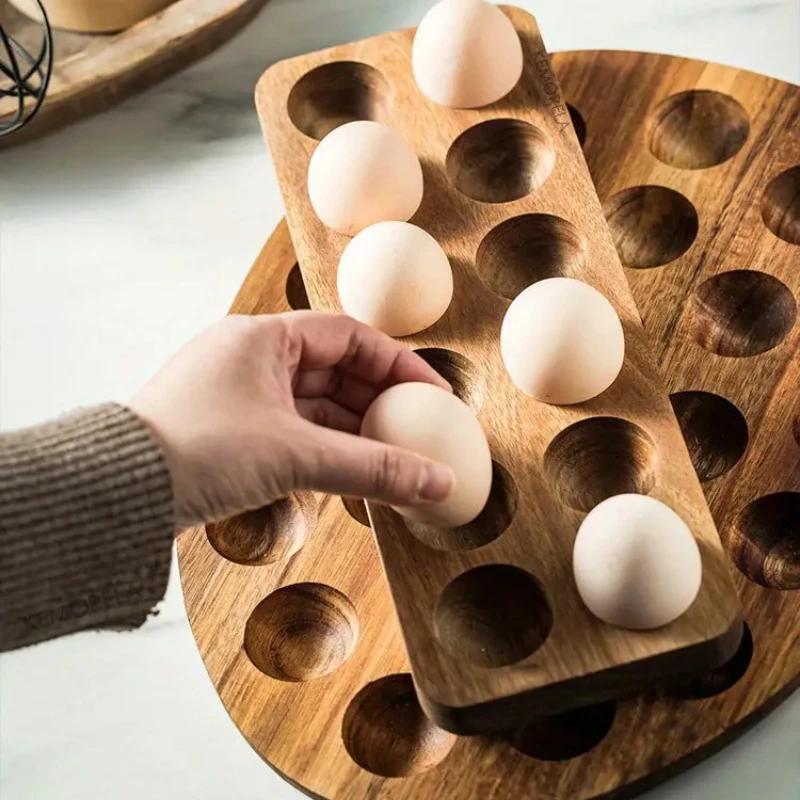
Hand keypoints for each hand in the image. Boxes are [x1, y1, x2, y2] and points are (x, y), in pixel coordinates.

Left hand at [129, 312, 454, 528]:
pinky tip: (352, 472)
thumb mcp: (296, 455)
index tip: (432, 396)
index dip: (398, 365)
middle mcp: (250, 357)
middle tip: (418, 434)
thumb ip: (374, 469)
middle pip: (335, 371)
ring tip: (393, 460)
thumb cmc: (195, 452)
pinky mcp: (228, 429)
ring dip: (354, 432)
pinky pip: (293, 430)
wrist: (115, 493)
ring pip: (314, 405)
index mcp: (264, 338)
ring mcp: (238, 394)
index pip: (350, 337)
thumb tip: (438, 482)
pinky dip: (325, 448)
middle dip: (379, 404)